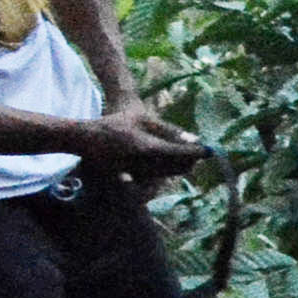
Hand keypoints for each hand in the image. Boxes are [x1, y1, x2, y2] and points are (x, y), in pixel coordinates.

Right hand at [84, 102, 205, 180]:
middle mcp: (142, 163)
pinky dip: (166, 170)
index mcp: (147, 147)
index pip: (179, 153)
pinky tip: (172, 163)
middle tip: (202, 155)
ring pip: (167, 174)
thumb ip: (170, 130)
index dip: (196, 153)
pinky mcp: (130, 177)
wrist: (87, 135)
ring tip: (191, 159)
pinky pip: (155, 177)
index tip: (210, 151)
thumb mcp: (143, 119)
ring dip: (181, 167)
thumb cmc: (118, 122)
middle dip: (191, 162)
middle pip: (176, 168)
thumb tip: (195, 139)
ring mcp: (135, 172)